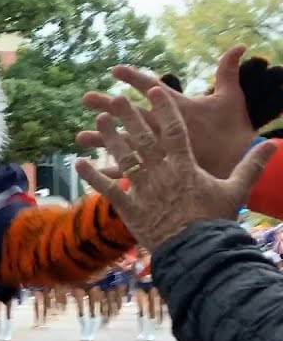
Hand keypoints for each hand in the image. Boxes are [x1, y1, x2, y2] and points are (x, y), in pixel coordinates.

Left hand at [74, 86, 276, 249]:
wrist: (197, 251)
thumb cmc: (215, 220)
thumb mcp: (236, 189)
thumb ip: (252, 165)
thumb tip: (273, 145)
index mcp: (186, 166)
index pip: (174, 130)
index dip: (163, 108)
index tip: (153, 90)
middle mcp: (162, 173)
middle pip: (143, 139)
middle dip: (130, 116)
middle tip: (115, 98)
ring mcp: (144, 190)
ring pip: (124, 158)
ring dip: (109, 138)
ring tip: (98, 121)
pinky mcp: (129, 208)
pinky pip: (108, 188)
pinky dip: (92, 175)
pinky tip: (78, 161)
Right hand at [77, 45, 257, 178]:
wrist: (237, 161)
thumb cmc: (234, 132)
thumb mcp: (230, 100)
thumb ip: (227, 75)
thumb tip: (239, 46)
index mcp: (176, 109)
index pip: (152, 90)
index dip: (136, 80)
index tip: (115, 70)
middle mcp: (161, 128)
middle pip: (131, 115)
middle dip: (108, 107)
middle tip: (86, 98)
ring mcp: (158, 149)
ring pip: (123, 144)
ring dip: (102, 141)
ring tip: (80, 137)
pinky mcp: (158, 171)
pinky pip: (128, 174)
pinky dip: (108, 173)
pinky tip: (91, 170)